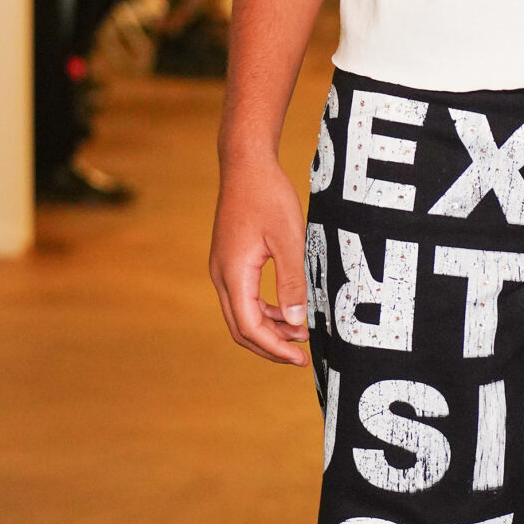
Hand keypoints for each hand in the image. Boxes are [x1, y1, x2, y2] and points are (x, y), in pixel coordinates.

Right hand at [209, 146, 308, 363]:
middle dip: (271, 346)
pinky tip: (287, 312)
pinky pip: (244, 297)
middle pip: (241, 328)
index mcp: (233, 273)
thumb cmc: (268, 195)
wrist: (245, 164)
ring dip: (269, 329)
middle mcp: (221, 275)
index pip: (249, 326)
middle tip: (302, 356)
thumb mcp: (289, 238)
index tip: (300, 358)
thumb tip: (296, 321)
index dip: (274, 348)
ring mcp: (223, 268)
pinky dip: (265, 311)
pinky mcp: (230, 261)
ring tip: (300, 334)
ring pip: (241, 314)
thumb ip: (292, 281)